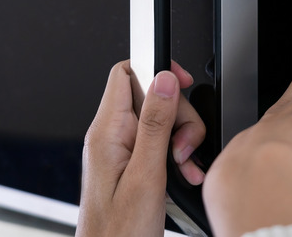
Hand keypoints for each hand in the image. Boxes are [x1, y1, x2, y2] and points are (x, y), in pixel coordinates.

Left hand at [76, 60, 205, 236]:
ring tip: (183, 167)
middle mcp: (111, 138)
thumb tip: (163, 80)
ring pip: (161, 122)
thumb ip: (155, 125)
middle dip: (179, 117)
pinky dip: (177, 157)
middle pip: (152, 98)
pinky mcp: (132, 166)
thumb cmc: (119, 232)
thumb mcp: (146, 175)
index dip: (156, 70)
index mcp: (107, 132)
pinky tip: (184, 175)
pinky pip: (159, 145)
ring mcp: (121, 152)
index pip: (126, 73)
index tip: (181, 82)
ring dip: (181, 141)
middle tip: (183, 146)